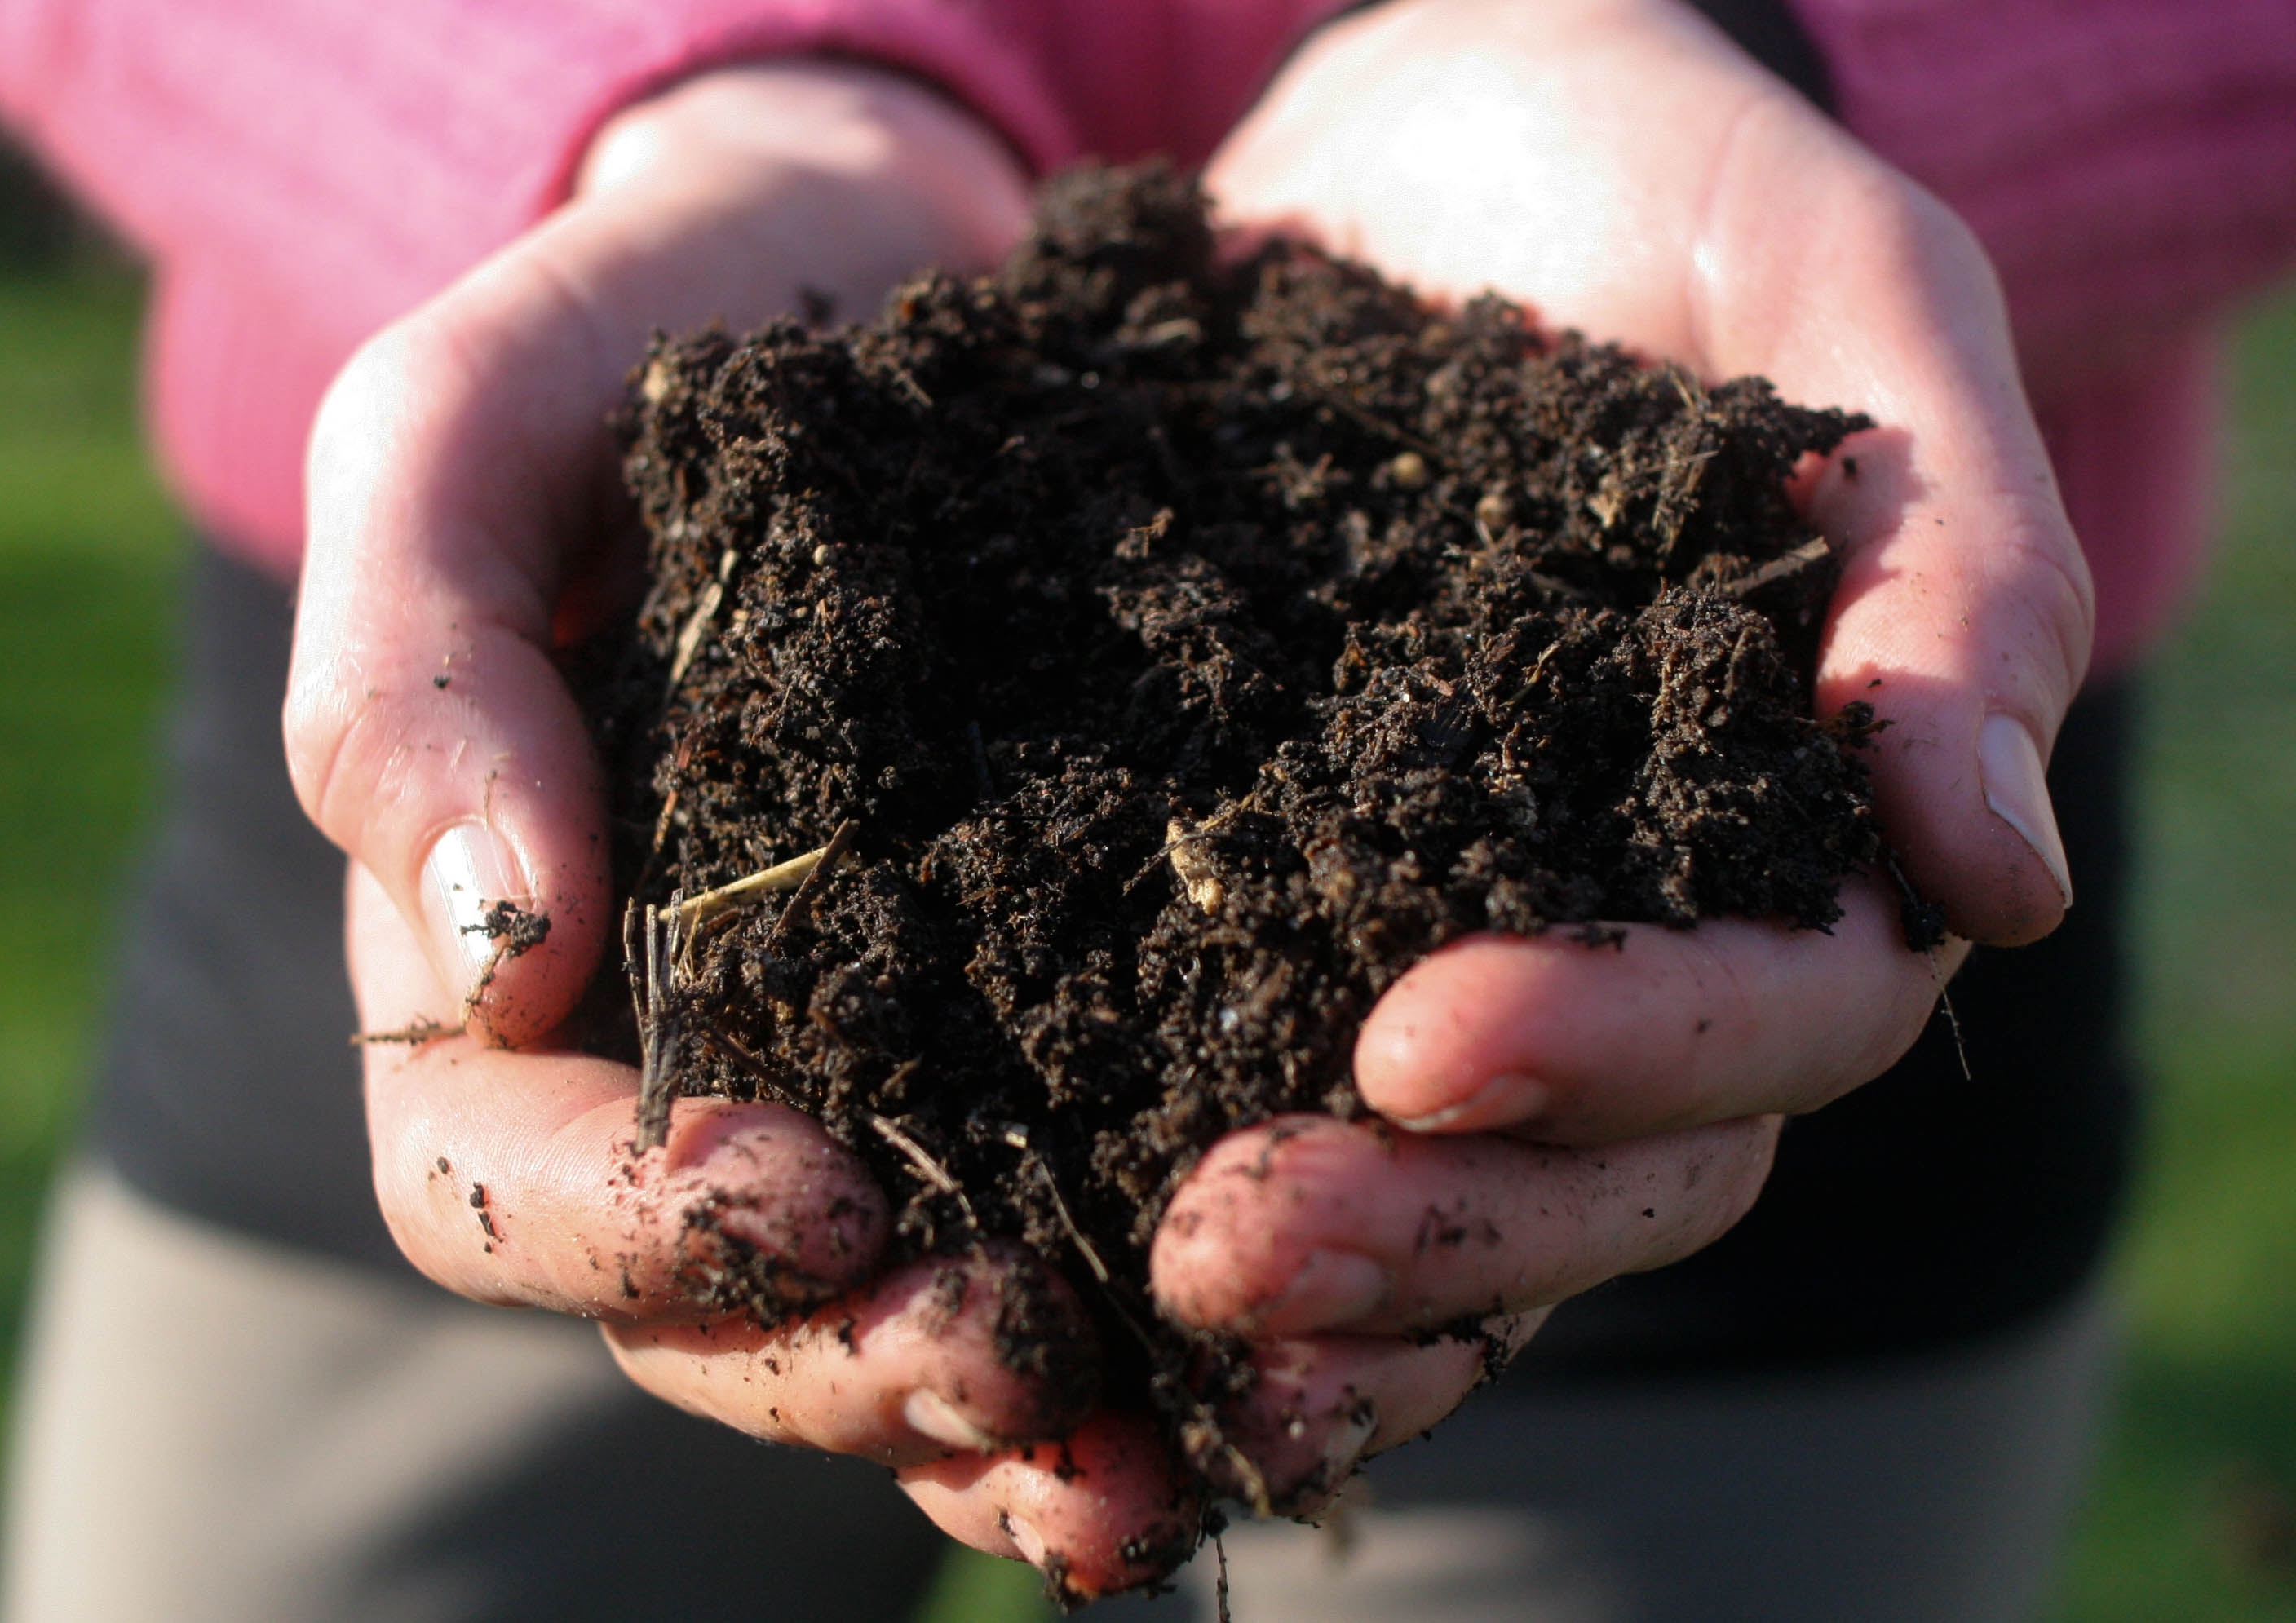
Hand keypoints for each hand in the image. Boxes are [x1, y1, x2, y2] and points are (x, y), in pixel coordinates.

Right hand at [288, 63, 1190, 1597]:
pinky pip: (1077, 1215)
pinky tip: (1275, 1358)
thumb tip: (501, 953)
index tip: (806, 1191)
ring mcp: (877, 1055)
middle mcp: (697, 1052)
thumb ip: (416, 670)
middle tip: (1015, 1347)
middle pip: (714, 1311)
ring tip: (1147, 1442)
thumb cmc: (645, 333)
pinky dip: (1152, 1320)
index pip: (500, 1181)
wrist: (876, 267)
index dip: (638, 1225)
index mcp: (517, 962)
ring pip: (900, 1317)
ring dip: (1012, 1416)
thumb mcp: (473, 433)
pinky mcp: (1052, 1012)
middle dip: (850, 1361)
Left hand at [1146, 0, 2093, 1509]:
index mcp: (1802, 825)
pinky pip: (1245, 1081)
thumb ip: (1956, 570)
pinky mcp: (1274, 891)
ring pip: (1441, 1187)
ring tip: (1142, 1292)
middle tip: (1224, 1242)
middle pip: (1601, 1170)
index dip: (1622, 1052)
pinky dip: (1160, 1186)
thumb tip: (2000, 878)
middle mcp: (1638, 921)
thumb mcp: (1853, 303)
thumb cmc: (1676, 193)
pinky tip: (1047, 1255)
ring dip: (1309, 1275)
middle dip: (1430, 1226)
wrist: (1443, 140)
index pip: (1776, 1018)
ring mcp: (1453, 925)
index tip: (1422, 1039)